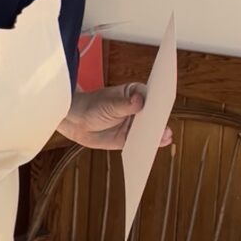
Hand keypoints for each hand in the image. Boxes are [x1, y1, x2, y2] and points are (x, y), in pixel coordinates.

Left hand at [57, 83, 172, 149]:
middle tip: (165, 125)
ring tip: (164, 137)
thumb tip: (138, 99)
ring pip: (149, 130)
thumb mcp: (108, 104)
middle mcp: (138, 109)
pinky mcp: (130, 138)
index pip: (151, 97)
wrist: (76, 122)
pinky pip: (141, 142)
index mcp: (135, 93)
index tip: (163, 107)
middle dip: (159, 120)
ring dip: (157, 134)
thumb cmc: (91, 106)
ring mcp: (135, 124)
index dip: (158, 102)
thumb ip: (124, 104)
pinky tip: (155, 146)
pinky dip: (148, 145)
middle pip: (153, 115)